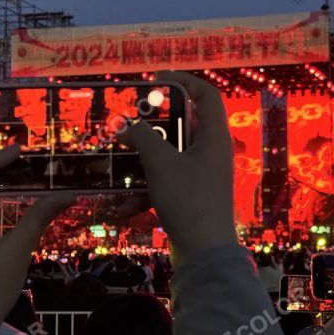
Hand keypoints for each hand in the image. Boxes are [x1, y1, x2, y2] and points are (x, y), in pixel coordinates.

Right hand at [125, 71, 235, 266]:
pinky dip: (146, 192)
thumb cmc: (189, 199)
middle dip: (153, 126)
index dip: (183, 81)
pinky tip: (125, 210)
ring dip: (143, 163)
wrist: (204, 254)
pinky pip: (166, 184)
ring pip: (170, 157)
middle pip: (183, 125)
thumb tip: (125, 124)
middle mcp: (211, 152)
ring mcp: (202, 176)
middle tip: (129, 122)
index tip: (156, 80)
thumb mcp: (161, 163)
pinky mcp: (191, 197)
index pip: (206, 95)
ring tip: (119, 165)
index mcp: (214, 136)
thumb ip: (142, 137)